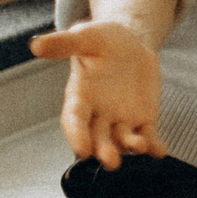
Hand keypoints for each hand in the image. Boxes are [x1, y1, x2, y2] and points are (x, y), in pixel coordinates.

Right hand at [31, 21, 165, 168]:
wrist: (129, 43)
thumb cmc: (101, 41)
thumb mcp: (84, 37)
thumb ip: (64, 43)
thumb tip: (36, 45)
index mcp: (79, 97)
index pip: (74, 121)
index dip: (76, 135)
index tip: (82, 149)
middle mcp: (98, 114)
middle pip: (98, 138)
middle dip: (104, 150)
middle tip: (111, 161)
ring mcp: (121, 119)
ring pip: (122, 140)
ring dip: (129, 147)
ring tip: (140, 147)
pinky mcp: (143, 118)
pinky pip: (148, 134)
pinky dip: (153, 145)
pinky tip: (160, 151)